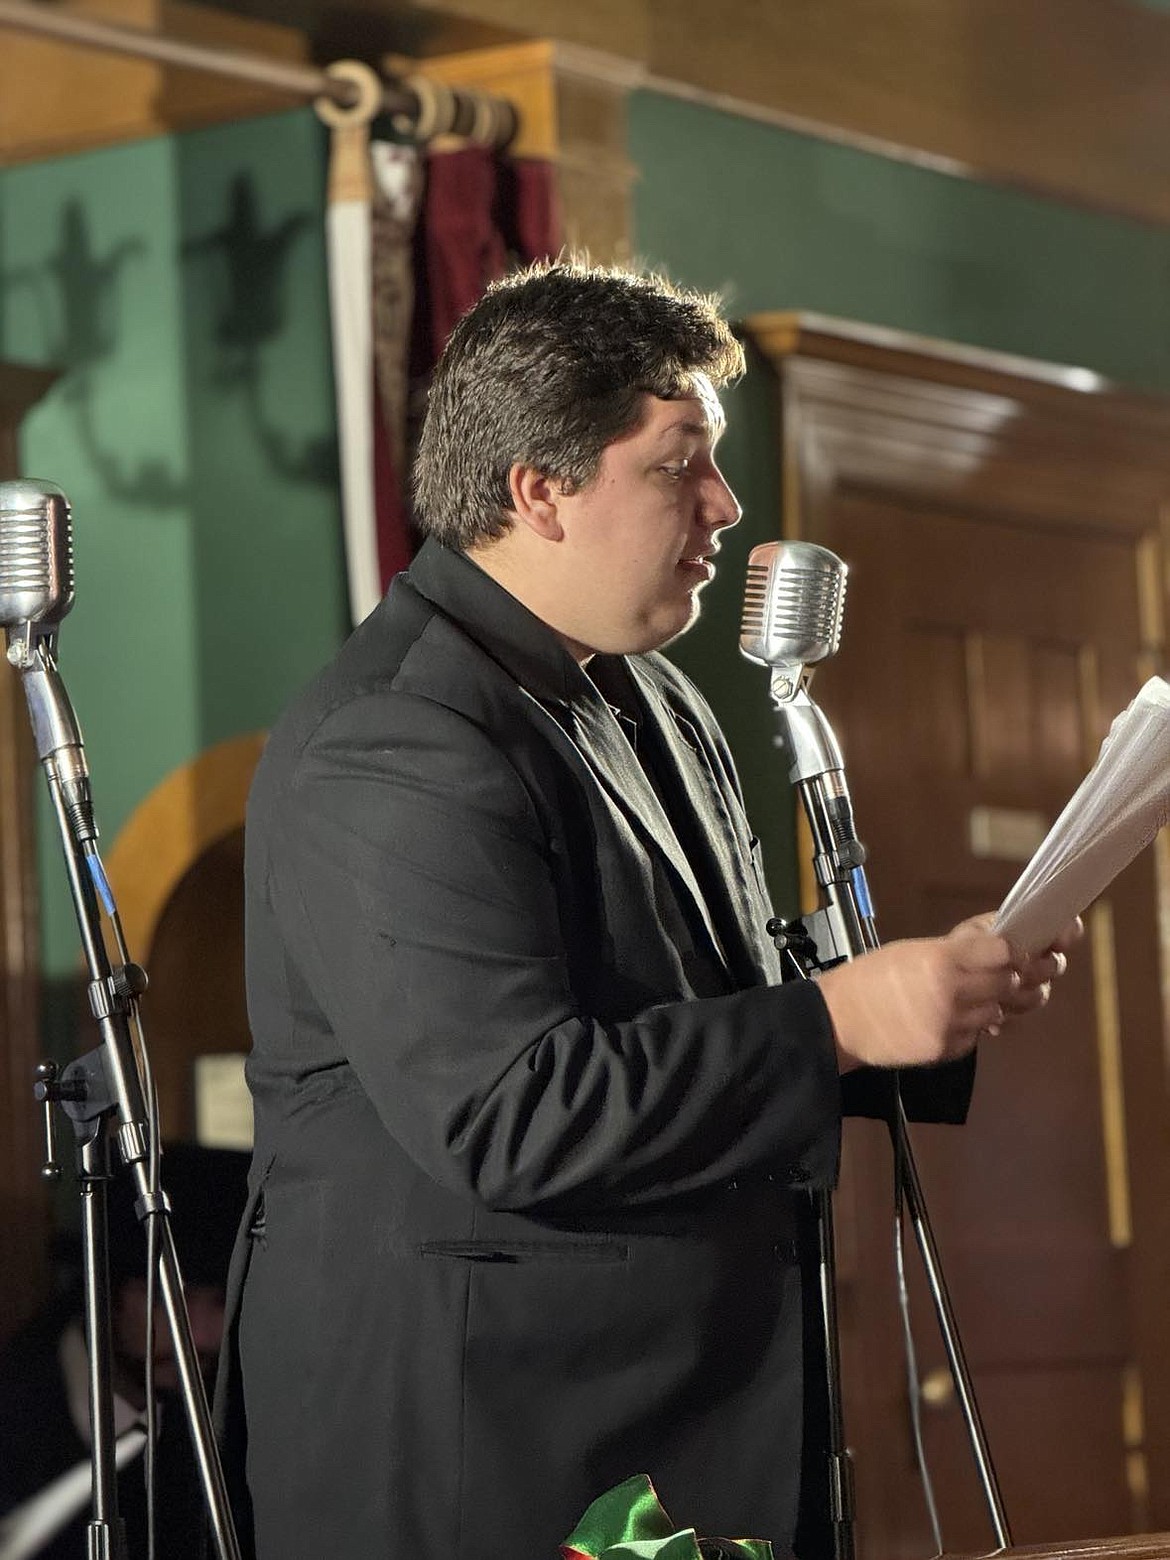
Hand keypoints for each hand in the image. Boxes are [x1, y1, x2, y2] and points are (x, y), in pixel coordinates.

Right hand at [817, 914, 1080, 1074]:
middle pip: (1010, 982)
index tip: (1026, 944)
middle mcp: (950, 994)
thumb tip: (1003, 940)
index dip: (1019, 948)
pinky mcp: (948, 1050)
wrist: (839, 1022)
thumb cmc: (872, 977)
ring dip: (1003, 1000)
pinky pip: (979, 1034)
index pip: (1004, 952)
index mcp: (940, 960)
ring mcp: (951, 1026)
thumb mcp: (913, 950)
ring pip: (1000, 1011)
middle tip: (1034, 965)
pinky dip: (978, 1023)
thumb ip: (960, 948)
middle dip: (1021, 974)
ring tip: (996, 990)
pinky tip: (964, 1013)